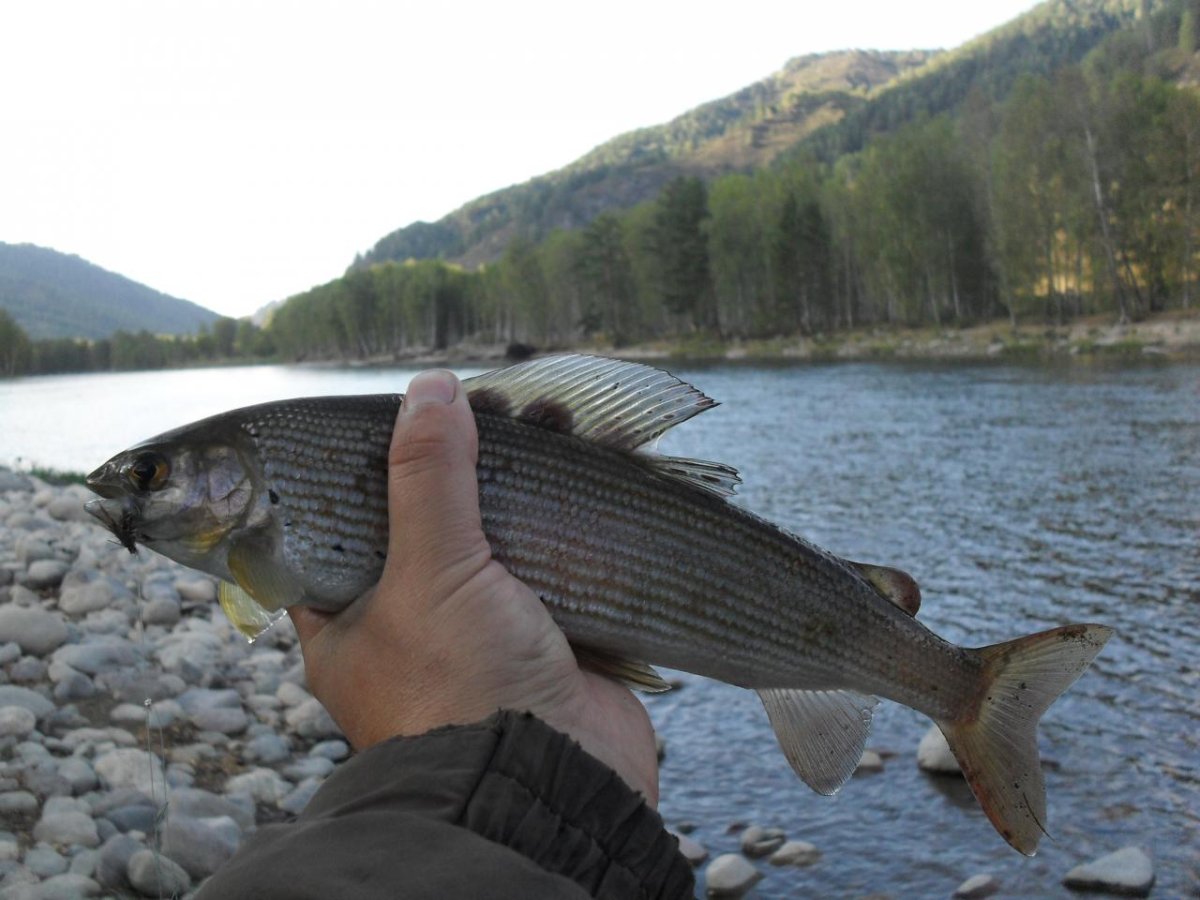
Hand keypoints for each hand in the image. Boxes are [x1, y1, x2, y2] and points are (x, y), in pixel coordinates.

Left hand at [288, 369, 659, 804]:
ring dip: (530, 475)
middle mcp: (412, 623)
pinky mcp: (548, 635)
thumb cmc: (458, 688)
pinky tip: (596, 459)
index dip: (375, 462)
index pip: (343, 523)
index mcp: (350, 619)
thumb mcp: (428, 574)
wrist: (554, 783)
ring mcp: (484, 629)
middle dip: (471, 457)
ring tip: (556, 420)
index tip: (412, 411)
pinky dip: (578, 511)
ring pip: (502, 532)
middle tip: (500, 405)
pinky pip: (559, 557)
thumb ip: (427, 480)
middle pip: (435, 517)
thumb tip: (431, 390)